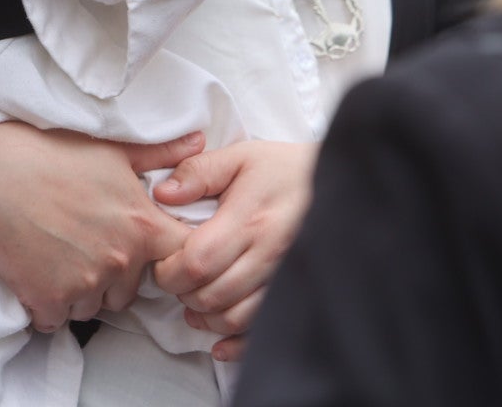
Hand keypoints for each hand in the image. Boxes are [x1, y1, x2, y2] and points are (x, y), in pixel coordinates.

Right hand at [0, 123, 200, 332]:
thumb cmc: (50, 155)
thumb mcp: (111, 150)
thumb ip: (160, 155)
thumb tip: (200, 141)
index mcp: (142, 226)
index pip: (182, 258)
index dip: (170, 256)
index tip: (150, 249)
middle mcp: (120, 262)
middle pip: (132, 290)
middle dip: (116, 275)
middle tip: (88, 244)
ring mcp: (85, 285)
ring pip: (96, 306)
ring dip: (83, 291)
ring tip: (60, 256)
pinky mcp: (49, 301)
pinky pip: (59, 320)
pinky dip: (49, 305)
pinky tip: (38, 273)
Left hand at [151, 140, 317, 360]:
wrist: (340, 185)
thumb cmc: (285, 170)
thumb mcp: (241, 157)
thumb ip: (199, 172)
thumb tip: (161, 194)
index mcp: (250, 221)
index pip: (197, 262)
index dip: (170, 270)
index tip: (164, 261)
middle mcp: (269, 255)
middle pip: (211, 295)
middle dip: (183, 293)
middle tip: (179, 278)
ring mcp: (285, 280)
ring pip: (234, 319)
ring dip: (206, 317)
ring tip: (195, 300)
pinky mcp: (296, 296)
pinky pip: (262, 332)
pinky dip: (235, 345)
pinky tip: (219, 342)